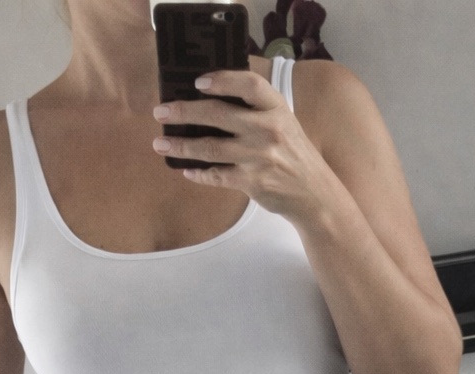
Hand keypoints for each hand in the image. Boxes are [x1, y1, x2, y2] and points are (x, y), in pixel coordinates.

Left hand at [151, 69, 334, 222]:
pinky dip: (199, 173)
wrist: (314, 193)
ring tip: (160, 143)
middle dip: (184, 111)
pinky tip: (187, 170)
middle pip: (218, 114)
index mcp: (276, 108)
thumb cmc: (292, 153)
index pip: (248, 84)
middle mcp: (268, 129)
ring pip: (210, 147)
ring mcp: (259, 157)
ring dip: (181, 144)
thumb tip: (211, 100)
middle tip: (161, 111)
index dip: (222, 80)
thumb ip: (256, 109)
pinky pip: (217, 176)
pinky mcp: (252, 182)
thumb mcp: (283, 122)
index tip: (198, 82)